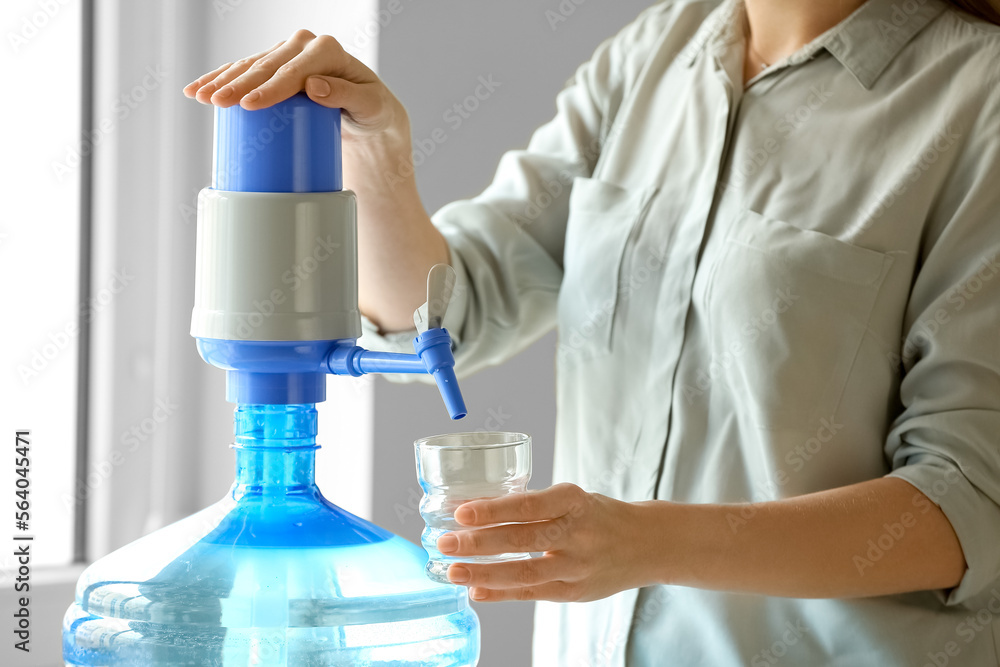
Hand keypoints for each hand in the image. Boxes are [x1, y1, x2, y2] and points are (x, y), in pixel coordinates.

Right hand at [182, 29, 407, 141]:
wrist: (369, 111)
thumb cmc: (372, 110)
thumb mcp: (371, 106)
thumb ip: (348, 96)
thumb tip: (314, 86)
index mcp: (327, 51)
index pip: (293, 71)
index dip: (269, 88)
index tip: (249, 105)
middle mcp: (305, 46)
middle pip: (265, 66)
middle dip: (236, 84)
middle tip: (215, 102)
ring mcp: (287, 54)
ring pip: (248, 65)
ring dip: (221, 80)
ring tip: (198, 95)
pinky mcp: (275, 67)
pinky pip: (244, 70)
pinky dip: (221, 79)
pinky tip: (199, 89)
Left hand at [436, 483, 655, 602]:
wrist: (646, 544)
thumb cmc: (597, 516)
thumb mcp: (572, 500)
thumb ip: (533, 507)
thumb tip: (478, 510)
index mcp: (574, 501)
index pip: (530, 505)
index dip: (494, 510)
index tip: (462, 512)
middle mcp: (577, 533)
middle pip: (523, 538)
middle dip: (479, 542)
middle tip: (446, 542)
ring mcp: (577, 566)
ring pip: (526, 571)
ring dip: (485, 573)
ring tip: (454, 571)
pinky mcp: (575, 591)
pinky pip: (533, 593)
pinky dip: (502, 593)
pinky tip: (477, 591)